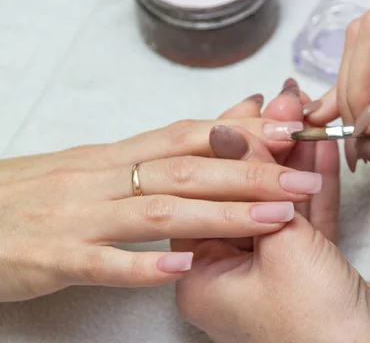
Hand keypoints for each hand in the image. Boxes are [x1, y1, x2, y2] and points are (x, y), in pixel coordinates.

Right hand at [0, 110, 322, 301]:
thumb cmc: (46, 190)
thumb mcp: (105, 162)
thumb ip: (163, 149)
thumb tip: (225, 122)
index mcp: (120, 155)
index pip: (192, 135)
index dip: (245, 131)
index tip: (293, 127)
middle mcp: (104, 178)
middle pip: (189, 170)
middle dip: (253, 174)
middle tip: (304, 181)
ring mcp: (80, 217)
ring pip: (159, 210)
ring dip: (221, 214)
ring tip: (275, 220)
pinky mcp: (53, 256)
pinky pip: (100, 261)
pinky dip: (143, 263)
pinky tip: (184, 266)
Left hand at [175, 88, 369, 342]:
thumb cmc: (315, 326)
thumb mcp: (279, 244)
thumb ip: (255, 182)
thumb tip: (230, 131)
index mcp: (201, 277)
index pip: (205, 194)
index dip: (229, 146)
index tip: (251, 109)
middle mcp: (231, 273)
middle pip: (243, 193)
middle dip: (266, 145)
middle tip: (283, 104)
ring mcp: (272, 270)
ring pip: (280, 201)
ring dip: (294, 158)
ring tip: (305, 113)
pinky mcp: (311, 268)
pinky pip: (308, 217)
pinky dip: (316, 182)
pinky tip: (321, 147)